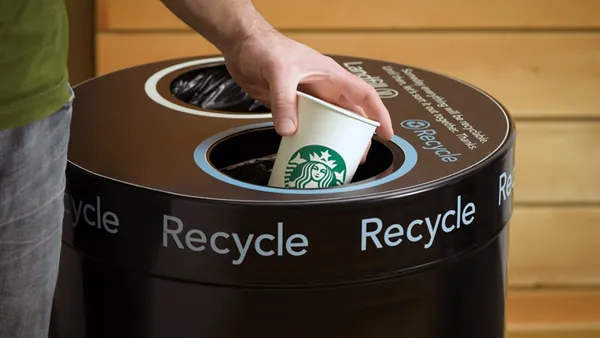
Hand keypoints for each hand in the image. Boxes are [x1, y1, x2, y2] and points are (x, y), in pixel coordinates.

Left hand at [222, 30, 393, 161]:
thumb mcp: (279, 72)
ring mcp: (307, 97)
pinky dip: (309, 137)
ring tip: (336, 158)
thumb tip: (289, 129)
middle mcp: (322, 87)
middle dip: (357, 135)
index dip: (378, 114)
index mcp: (330, 75)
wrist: (242, 46)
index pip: (363, 95)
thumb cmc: (265, 47)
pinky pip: (306, 124)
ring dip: (333, 139)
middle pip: (348, 113)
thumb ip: (284, 101)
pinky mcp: (291, 105)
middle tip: (359, 156)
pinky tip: (308, 149)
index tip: (386, 133)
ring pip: (327, 121)